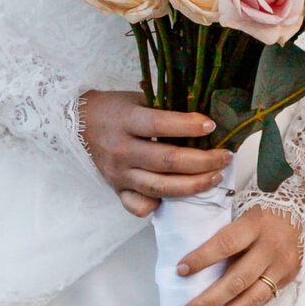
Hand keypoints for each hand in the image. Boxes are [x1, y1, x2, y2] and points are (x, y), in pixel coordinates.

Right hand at [80, 90, 230, 216]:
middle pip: (167, 162)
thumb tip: (205, 116)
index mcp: (125, 121)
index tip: (211, 124)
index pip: (159, 124)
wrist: (79, 123)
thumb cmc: (117, 109)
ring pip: (160, 188)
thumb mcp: (138, 99)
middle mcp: (121, 150)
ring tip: (215, 177)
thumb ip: (165, 108)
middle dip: (203, 161)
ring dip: (193, 185)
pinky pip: (139, 206)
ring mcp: (118, 173)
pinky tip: (178, 199)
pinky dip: (159, 205)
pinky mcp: (116, 189)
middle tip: (225, 156)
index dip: (188, 125)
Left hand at [178, 206, 302, 305]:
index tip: (180, 271)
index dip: (202, 258)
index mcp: (255, 225)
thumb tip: (192, 264)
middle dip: (208, 300)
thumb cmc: (263, 214)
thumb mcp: (242, 215)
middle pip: (237, 280)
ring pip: (251, 299)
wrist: (301, 213)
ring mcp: (282, 266)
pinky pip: (260, 301)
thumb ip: (224, 238)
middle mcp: (270, 248)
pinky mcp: (288, 278)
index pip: (225, 244)